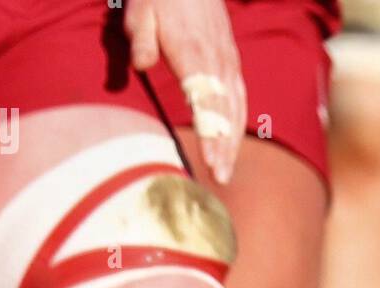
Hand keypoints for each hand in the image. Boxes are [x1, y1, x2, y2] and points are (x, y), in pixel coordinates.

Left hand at [124, 0, 245, 183]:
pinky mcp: (232, 61)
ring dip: (233, 141)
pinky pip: (240, 97)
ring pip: (236, 108)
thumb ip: (140, 38)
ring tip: (226, 171)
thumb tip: (140, 65)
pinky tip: (233, 142)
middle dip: (225, 147)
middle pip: (225, 112)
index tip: (210, 159)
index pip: (206, 100)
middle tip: (221, 178)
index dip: (210, 132)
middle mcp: (217, 61)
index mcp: (194, 52)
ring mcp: (228, 62)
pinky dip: (238, 123)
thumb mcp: (141, 8)